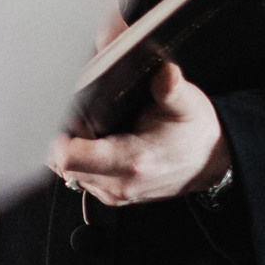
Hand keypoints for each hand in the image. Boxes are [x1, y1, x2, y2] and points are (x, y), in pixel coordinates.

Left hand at [51, 61, 230, 206]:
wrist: (209, 164)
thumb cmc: (196, 135)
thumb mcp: (188, 105)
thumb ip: (170, 87)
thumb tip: (163, 71)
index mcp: (134, 161)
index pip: (72, 158)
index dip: (55, 135)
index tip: (55, 113)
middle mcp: (118, 183)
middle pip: (61, 162)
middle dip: (59, 134)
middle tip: (66, 109)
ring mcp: (111, 191)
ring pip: (65, 170)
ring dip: (65, 145)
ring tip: (76, 120)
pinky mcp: (108, 193)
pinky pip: (76, 175)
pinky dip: (75, 155)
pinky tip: (86, 137)